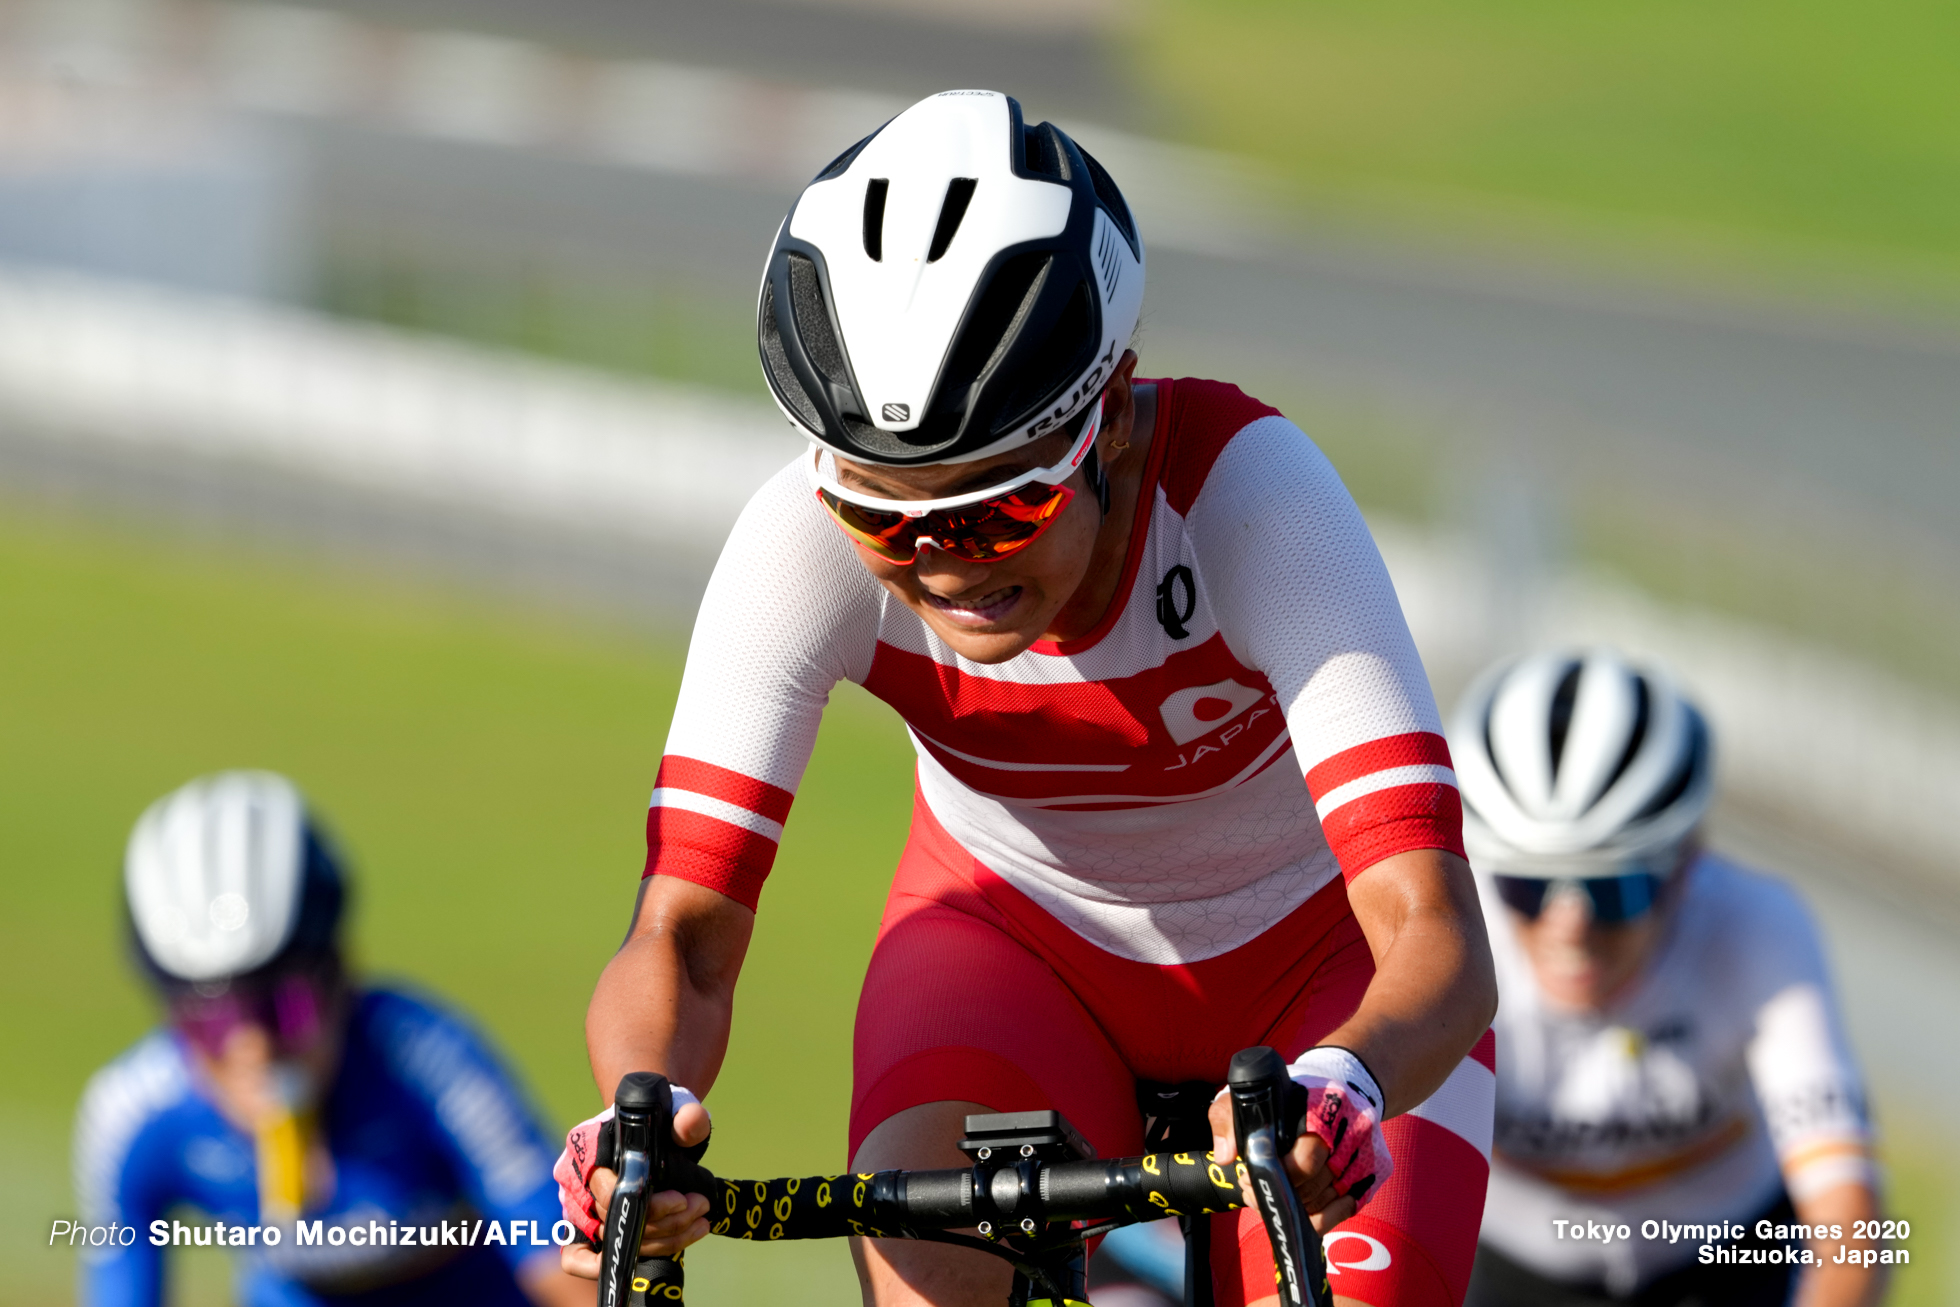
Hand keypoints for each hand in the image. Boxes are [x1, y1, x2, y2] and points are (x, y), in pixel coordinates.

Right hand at [553, 1092, 714, 1279]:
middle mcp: (574, 1178)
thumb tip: (690, 1125)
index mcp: (587, 1145)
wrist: (653, 1127)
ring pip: (614, 1238)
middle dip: (664, 1221)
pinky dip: (614, 1260)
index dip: (646, 1202)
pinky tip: (658, 1251)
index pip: (606, 1188)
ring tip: (699, 1221)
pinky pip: (585, 1255)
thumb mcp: (678, 1110)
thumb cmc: (661, 1119)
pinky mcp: (587, 1224)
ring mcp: (579, 1204)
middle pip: (613, 1217)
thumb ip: (687, 1117)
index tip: (681, 1199)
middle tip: (699, 1207)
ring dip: (662, 1238)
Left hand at [1208, 1048, 1391, 1234]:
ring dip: (1295, 1208)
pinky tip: (1298, 1209)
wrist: (1346, 1081)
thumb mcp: (1252, 1092)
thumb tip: (1227, 1157)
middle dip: (1279, 1194)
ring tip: (1271, 1196)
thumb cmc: (1292, 1092)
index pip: (1306, 1157)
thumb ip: (1229, 1118)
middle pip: (1314, 1185)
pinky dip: (1320, 1217)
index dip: (1276, 1175)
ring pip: (1327, 1202)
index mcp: (1323, 1107)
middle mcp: (1352, 1131)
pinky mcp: (1376, 1170)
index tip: (1250, 1176)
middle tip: (1254, 1189)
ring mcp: (1367, 1153)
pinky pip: (1346, 1209)